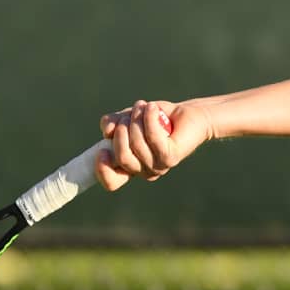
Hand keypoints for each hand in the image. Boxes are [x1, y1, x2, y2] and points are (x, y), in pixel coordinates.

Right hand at [95, 99, 213, 190]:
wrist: (187, 114)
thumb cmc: (155, 118)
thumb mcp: (127, 118)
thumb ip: (113, 123)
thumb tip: (107, 131)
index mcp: (131, 167)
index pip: (112, 182)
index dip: (102, 169)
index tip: (102, 149)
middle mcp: (144, 171)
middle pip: (122, 158)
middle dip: (121, 131)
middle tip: (129, 116)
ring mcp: (159, 166)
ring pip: (137, 145)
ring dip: (136, 120)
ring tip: (142, 107)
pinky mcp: (171, 157)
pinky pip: (153, 137)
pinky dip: (149, 118)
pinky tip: (152, 107)